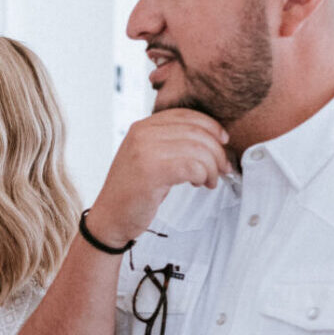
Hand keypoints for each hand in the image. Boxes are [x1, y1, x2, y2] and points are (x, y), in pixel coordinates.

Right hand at [85, 109, 231, 244]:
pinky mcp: (152, 172)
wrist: (110, 219)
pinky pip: (192, 166)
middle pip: (196, 132)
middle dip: (217, 151)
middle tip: (222, 169)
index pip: (186, 115)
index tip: (222, 142)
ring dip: (212, 167)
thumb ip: (170, 143)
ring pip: (198, 150)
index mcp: (143, 127)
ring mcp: (145, 151)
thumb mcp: (149, 158)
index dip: (211, 127)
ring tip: (209, 180)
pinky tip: (199, 184)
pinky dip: (203, 176)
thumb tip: (212, 139)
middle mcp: (142, 134)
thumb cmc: (133, 192)